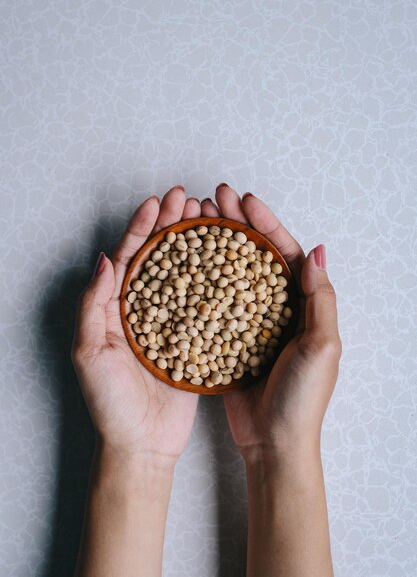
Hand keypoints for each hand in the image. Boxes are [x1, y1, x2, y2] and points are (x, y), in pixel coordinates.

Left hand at [71, 186, 200, 463]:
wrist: (142, 444)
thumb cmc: (110, 403)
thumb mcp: (89, 353)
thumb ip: (94, 305)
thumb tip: (103, 258)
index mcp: (115, 307)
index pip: (128, 256)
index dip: (142, 227)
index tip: (158, 202)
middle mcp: (143, 309)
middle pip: (158, 256)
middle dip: (171, 224)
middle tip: (189, 199)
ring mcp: (170, 321)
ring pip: (183, 272)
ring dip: (194, 243)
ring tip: (209, 217)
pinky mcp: (193, 337)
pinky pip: (204, 301)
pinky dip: (214, 277)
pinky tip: (227, 259)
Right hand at [202, 185, 341, 456]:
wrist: (273, 442)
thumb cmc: (302, 398)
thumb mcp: (322, 347)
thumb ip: (321, 299)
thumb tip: (318, 251)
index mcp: (302, 304)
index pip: (284, 252)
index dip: (265, 223)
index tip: (244, 201)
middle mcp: (275, 307)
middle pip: (254, 255)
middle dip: (236, 224)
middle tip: (214, 198)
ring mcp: (249, 320)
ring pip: (230, 273)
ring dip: (215, 245)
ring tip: (195, 220)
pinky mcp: (227, 338)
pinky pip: (212, 302)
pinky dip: (200, 280)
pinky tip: (182, 264)